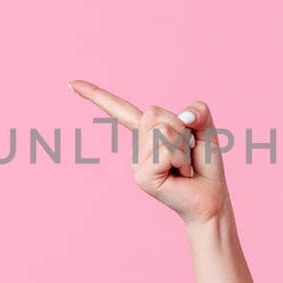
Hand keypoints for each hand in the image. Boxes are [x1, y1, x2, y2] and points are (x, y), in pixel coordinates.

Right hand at [67, 78, 229, 226]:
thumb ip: (198, 109)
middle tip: (186, 150)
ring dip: (183, 145)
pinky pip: (165, 151)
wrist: (211, 199)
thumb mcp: (205, 128)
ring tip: (184, 164)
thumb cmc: (205, 165)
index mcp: (146, 133)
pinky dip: (181, 158)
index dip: (96, 95)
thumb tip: (185, 116)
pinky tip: (182, 174)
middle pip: (153, 112)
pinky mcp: (143, 177)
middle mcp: (137, 148)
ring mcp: (137, 164)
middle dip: (179, 126)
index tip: (72, 83)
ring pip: (162, 130)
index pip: (119, 110)